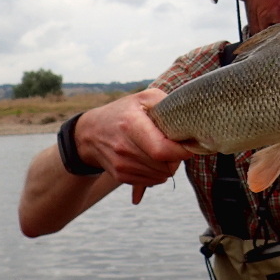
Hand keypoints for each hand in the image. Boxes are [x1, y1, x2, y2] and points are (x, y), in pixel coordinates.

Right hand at [74, 88, 193, 202]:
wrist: (91, 132)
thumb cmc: (124, 112)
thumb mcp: (144, 98)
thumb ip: (167, 103)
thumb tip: (188, 118)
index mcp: (131, 125)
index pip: (162, 150)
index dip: (181, 151)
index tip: (189, 144)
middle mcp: (124, 148)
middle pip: (165, 166)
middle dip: (177, 158)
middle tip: (176, 146)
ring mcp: (121, 165)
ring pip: (161, 176)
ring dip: (169, 166)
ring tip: (163, 151)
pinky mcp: (121, 176)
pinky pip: (152, 182)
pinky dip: (159, 173)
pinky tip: (154, 160)